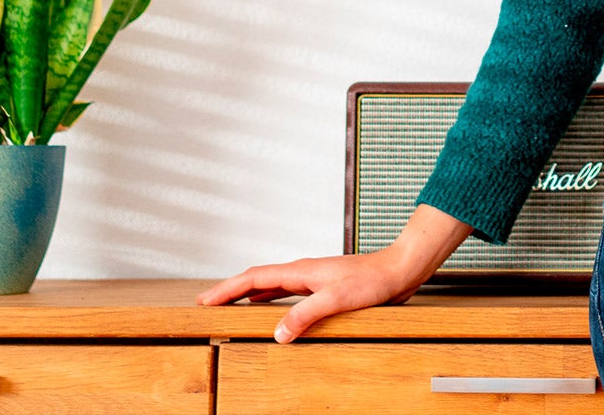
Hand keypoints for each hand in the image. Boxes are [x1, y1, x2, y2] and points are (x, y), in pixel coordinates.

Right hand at [197, 205, 471, 342]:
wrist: (398, 270)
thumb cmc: (373, 281)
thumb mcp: (338, 299)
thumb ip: (307, 314)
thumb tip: (278, 333)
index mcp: (301, 271)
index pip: (254, 278)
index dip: (227, 289)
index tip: (204, 300)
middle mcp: (303, 272)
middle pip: (257, 279)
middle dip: (230, 290)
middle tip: (206, 304)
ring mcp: (312, 278)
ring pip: (270, 286)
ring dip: (247, 294)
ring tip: (228, 305)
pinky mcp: (322, 287)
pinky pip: (285, 292)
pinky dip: (267, 299)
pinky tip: (267, 307)